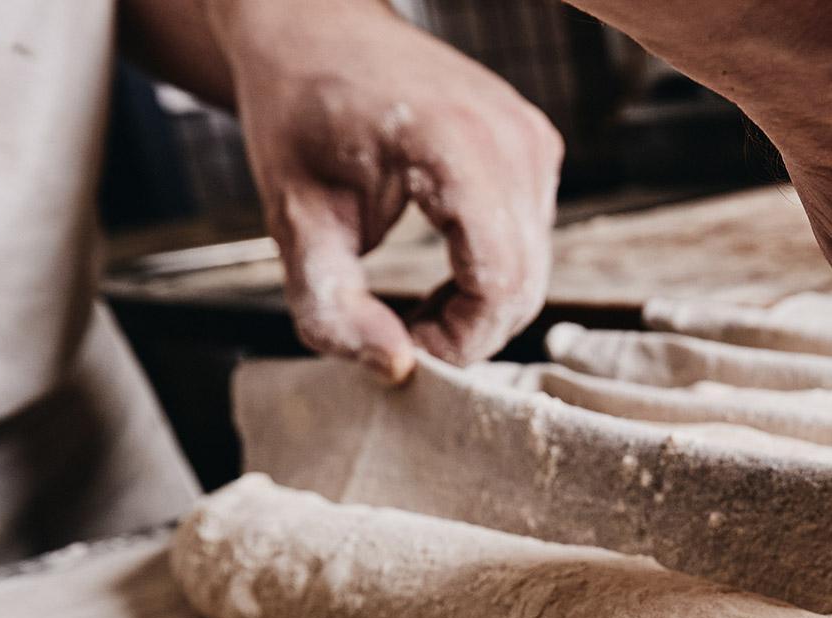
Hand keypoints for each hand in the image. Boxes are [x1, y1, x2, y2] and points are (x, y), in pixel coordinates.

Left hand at [210, 0, 563, 380]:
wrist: (315, 25)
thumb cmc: (296, 111)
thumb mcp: (293, 217)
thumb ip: (332, 304)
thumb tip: (393, 370)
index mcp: (455, 145)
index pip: (495, 282)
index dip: (456, 339)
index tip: (402, 349)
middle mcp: (513, 139)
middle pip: (523, 285)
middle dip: (469, 333)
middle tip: (405, 338)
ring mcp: (533, 140)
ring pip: (534, 271)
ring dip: (481, 308)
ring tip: (418, 306)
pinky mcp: (538, 147)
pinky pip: (533, 242)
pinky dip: (494, 275)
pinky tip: (444, 269)